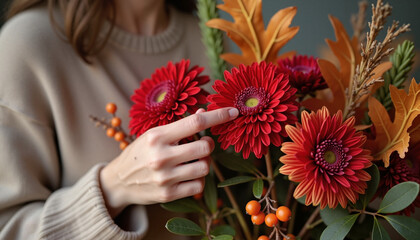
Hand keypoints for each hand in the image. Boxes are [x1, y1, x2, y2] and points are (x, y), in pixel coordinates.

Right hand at [99, 107, 238, 217]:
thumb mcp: (154, 134)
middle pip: (205, 146)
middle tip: (201, 144)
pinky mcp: (168, 194)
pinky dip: (198, 179)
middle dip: (208, 144)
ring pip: (205, 167)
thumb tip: (204, 113)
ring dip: (204, 162)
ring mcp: (165, 178)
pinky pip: (198, 185)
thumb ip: (180, 126)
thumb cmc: (140, 152)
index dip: (218, 116)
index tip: (233, 112)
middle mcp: (161, 157)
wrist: (119, 181)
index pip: (196, 123)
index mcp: (157, 136)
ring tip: (192, 161)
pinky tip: (187, 175)